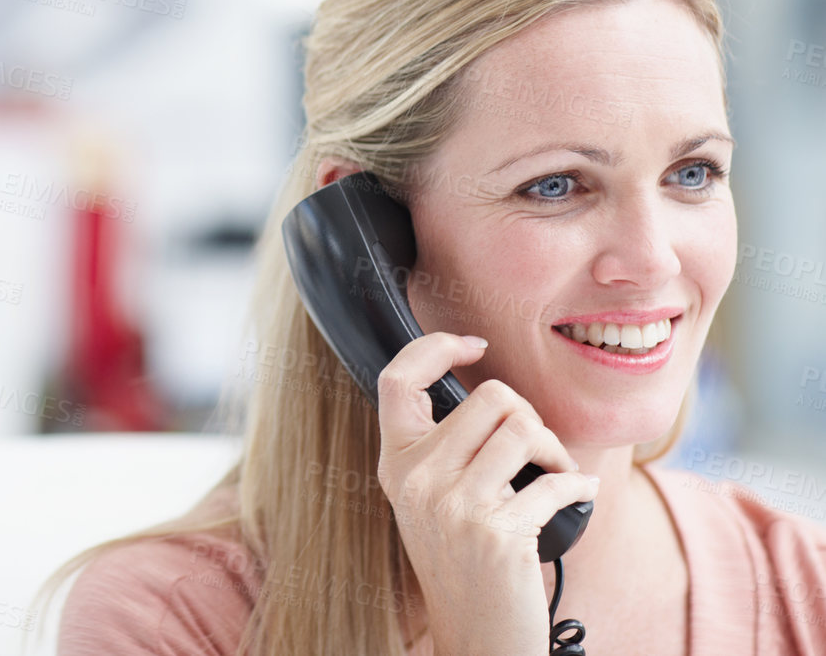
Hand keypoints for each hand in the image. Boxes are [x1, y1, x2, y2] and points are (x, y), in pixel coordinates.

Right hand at [376, 332, 599, 655]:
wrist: (477, 638)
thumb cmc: (466, 566)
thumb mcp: (433, 501)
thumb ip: (443, 450)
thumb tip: (495, 397)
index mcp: (395, 464)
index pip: (397, 379)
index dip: (435, 347)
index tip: (472, 345)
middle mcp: (416, 478)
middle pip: (488, 397)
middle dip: (527, 416)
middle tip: (535, 448)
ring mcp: (453, 503)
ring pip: (523, 427)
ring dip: (554, 449)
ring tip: (555, 472)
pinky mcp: (495, 529)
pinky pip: (554, 479)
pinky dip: (576, 486)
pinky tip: (576, 497)